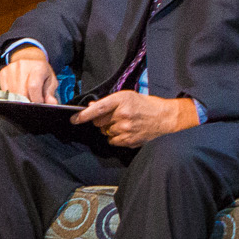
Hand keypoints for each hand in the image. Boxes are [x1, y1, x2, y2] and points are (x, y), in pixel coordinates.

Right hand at [0, 46, 59, 103]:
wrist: (28, 57)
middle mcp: (23, 66)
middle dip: (28, 101)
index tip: (39, 102)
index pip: (33, 86)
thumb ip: (50, 93)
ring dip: (20, 99)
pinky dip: (12, 95)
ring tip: (27, 94)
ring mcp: (11, 69)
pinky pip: (5, 91)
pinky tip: (18, 91)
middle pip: (22, 92)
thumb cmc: (41, 70)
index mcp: (38, 67)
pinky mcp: (3, 73)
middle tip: (33, 99)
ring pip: (13, 94)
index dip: (36, 99)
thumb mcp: (50, 80)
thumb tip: (51, 103)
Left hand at [70, 90, 196, 146]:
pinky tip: (126, 131)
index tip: (74, 119)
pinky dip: (115, 137)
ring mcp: (126, 129)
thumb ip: (108, 102)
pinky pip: (112, 141)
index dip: (84, 115)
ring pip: (105, 132)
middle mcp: (123, 114)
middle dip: (101, 120)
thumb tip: (91, 108)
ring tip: (123, 123)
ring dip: (109, 129)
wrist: (163, 117)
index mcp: (121, 100)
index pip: (98, 109)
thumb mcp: (126, 96)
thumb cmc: (144, 104)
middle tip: (113, 117)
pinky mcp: (129, 140)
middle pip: (99, 122)